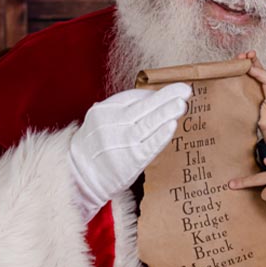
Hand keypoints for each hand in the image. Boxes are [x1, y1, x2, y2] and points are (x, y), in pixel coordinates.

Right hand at [69, 83, 191, 216]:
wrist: (80, 176)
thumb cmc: (97, 147)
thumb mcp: (100, 122)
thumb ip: (120, 110)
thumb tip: (153, 98)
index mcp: (103, 110)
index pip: (133, 97)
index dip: (154, 94)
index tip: (171, 91)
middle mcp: (111, 124)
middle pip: (142, 107)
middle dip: (165, 97)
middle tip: (185, 90)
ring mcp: (121, 142)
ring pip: (148, 124)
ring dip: (167, 113)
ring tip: (182, 104)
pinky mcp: (131, 160)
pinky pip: (149, 145)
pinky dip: (161, 135)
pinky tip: (172, 125)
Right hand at [238, 51, 265, 141]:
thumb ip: (261, 73)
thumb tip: (248, 66)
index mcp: (265, 78)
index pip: (255, 65)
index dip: (250, 58)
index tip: (247, 54)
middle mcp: (256, 84)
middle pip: (245, 70)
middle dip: (241, 62)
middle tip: (238, 58)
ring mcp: (248, 92)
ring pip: (239, 80)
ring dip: (235, 72)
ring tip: (233, 66)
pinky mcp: (242, 101)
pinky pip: (236, 92)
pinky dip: (232, 85)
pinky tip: (230, 79)